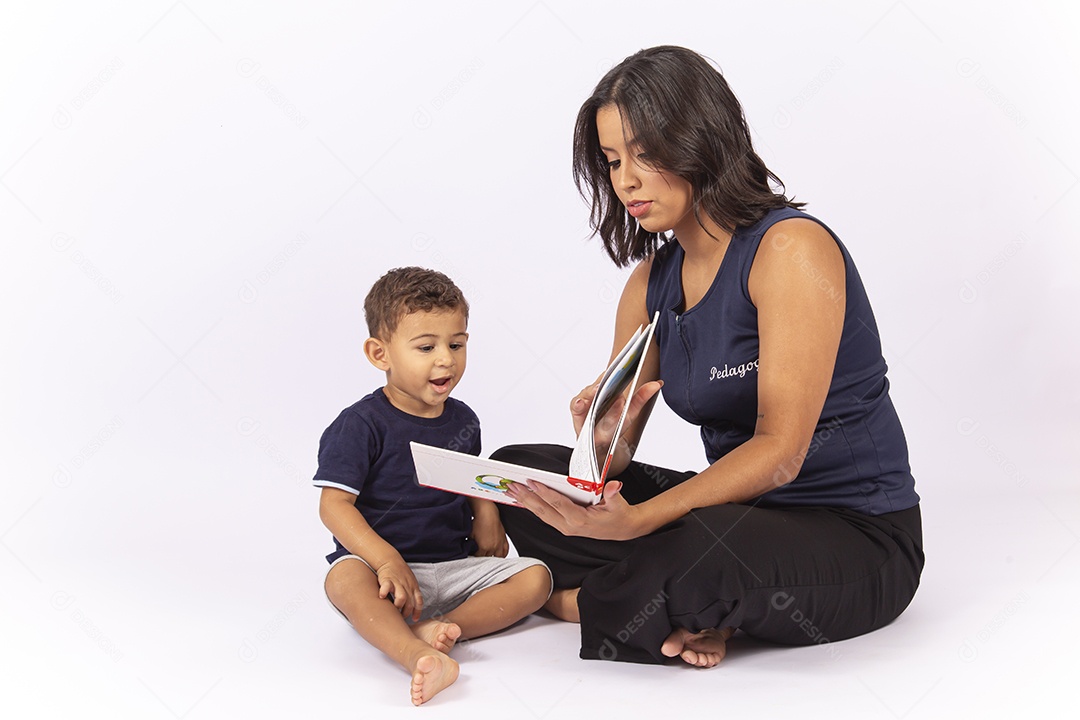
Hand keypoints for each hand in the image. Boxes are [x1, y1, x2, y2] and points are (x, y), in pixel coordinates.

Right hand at [374, 557, 423, 621]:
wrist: (390, 559)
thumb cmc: (400, 572)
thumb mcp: (410, 582)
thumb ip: (411, 593)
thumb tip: (412, 608)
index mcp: (413, 587)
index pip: (419, 602)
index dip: (417, 612)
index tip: (414, 619)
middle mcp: (407, 586)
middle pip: (410, 603)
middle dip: (406, 613)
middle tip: (400, 616)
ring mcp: (398, 583)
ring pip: (402, 597)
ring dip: (398, 605)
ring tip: (393, 609)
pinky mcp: (387, 579)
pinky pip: (387, 587)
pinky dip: (384, 592)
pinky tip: (381, 597)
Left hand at [470, 506, 509, 557]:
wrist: (487, 513)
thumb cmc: (479, 521)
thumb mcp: (470, 535)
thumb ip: (470, 545)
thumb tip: (468, 549)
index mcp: (483, 547)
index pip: (478, 558)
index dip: (475, 557)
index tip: (473, 555)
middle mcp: (493, 547)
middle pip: (487, 558)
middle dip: (483, 557)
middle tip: (479, 555)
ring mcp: (500, 544)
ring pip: (497, 557)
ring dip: (493, 557)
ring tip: (488, 556)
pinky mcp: (504, 540)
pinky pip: (505, 551)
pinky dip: (502, 554)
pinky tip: (498, 555)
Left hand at [506, 478, 644, 540]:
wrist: (622, 530)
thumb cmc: (618, 515)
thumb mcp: (619, 504)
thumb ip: (613, 494)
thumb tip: (614, 485)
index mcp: (580, 520)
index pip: (558, 503)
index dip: (544, 492)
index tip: (531, 482)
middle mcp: (569, 525)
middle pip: (543, 510)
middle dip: (526, 497)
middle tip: (511, 485)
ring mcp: (564, 527)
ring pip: (540, 514)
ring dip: (525, 502)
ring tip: (511, 491)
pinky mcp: (563, 526)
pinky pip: (544, 516)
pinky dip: (532, 507)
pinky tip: (523, 499)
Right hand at [571, 380, 663, 453]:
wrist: (600, 445)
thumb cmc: (613, 426)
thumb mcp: (630, 413)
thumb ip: (642, 397)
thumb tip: (659, 382)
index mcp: (609, 389)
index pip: (611, 375)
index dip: (615, 371)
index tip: (621, 366)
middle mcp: (596, 391)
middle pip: (597, 382)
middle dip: (603, 379)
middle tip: (609, 377)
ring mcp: (585, 400)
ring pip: (586, 392)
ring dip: (591, 391)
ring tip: (597, 390)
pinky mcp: (577, 411)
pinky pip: (575, 405)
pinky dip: (577, 404)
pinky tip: (581, 404)